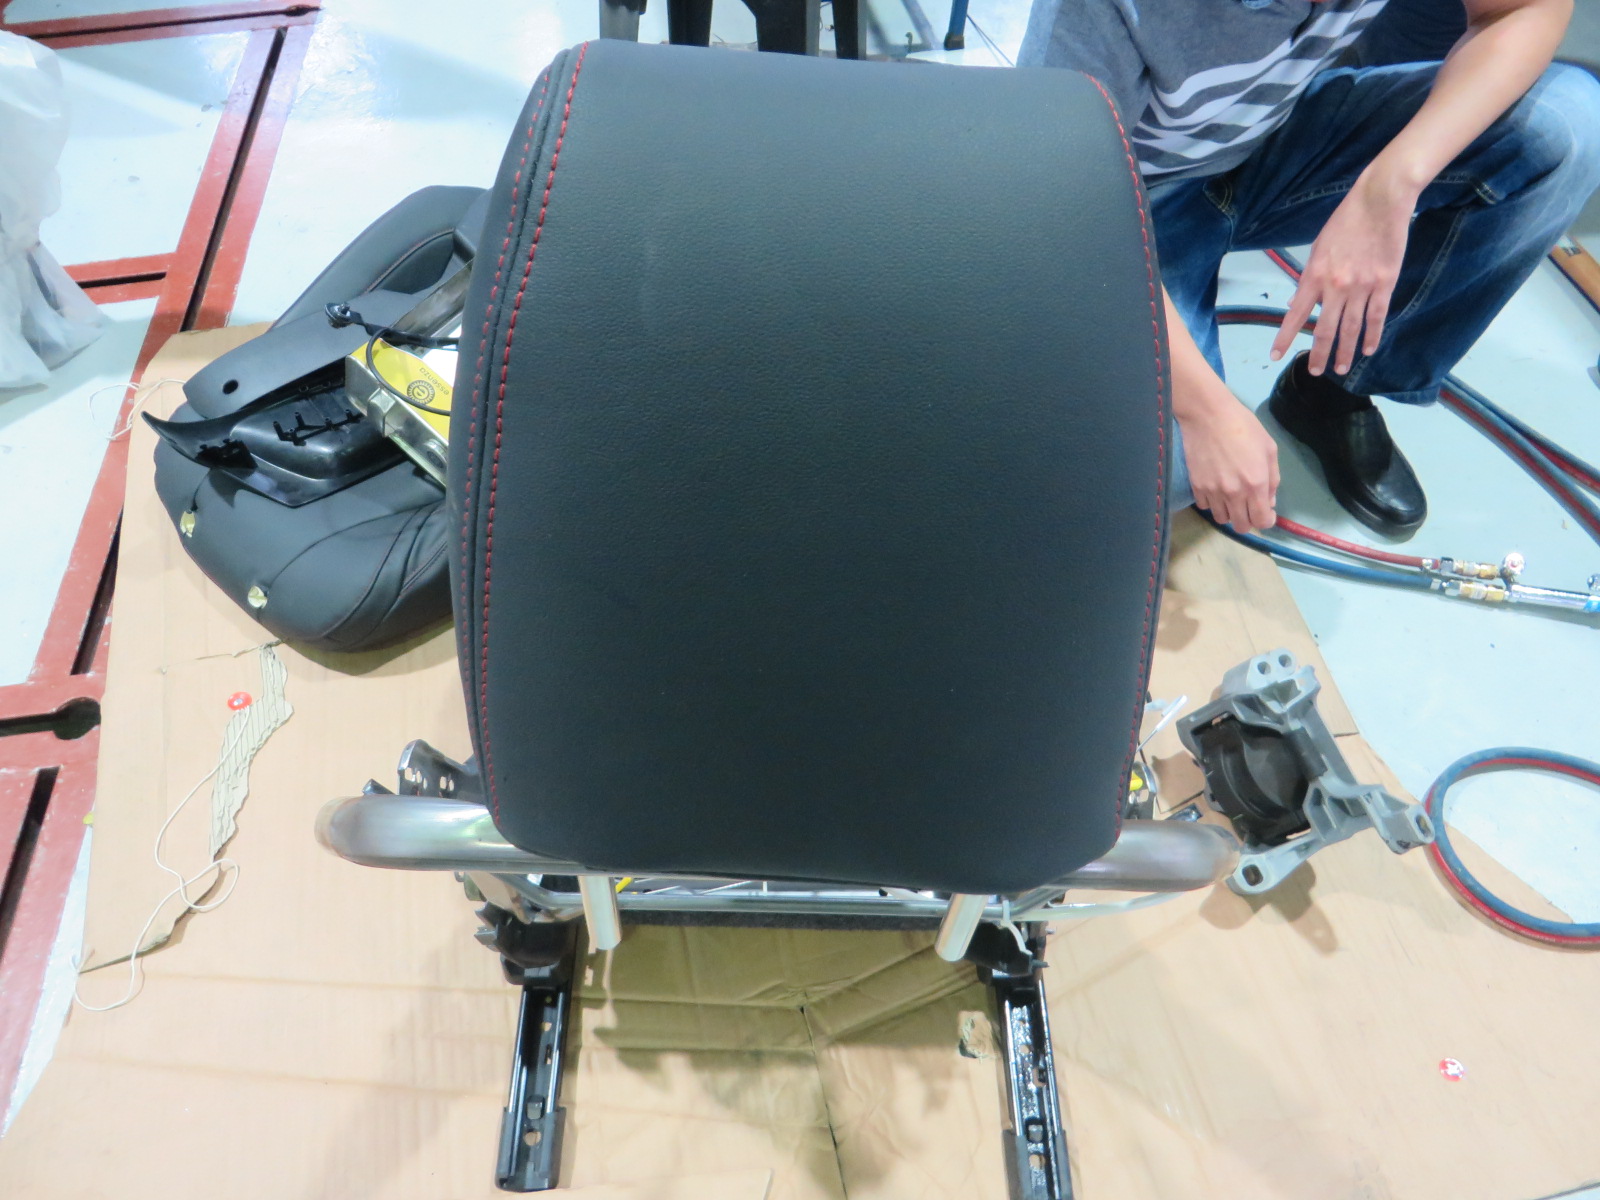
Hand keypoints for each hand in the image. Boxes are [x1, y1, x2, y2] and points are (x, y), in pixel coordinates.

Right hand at [1180, 400, 1280, 532]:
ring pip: (1222, 519)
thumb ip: (1273, 479)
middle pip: (1241, 526)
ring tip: (1231, 498)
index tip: (1266, 512)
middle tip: (1248, 506)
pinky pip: (1206, 506)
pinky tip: (1216, 489)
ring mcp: (1213, 491)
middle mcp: (1234, 493)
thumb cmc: (1244, 427)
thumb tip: (1269, 501)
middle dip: (1248, 520)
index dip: (1266, 520)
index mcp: (1256, 484)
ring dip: (1229, 512)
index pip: (1262, 521)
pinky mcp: (1196, 487)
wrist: (1208, 415)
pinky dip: (1212, 503)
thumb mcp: (1268, 449)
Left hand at [1270, 171, 1417, 375]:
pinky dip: (1373, 336)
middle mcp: (1336, 285)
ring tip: (1341, 369)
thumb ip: (1307, 278)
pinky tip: (1369, 350)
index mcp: (1314, 275)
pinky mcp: (1385, 283)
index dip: (1285, 337)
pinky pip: (1377, 316)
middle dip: (1319, 354)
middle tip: (1316, 372)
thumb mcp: (1318, 247)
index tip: (1276, 355)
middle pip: (1324, 329)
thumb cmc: (1346, 221)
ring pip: (1352, 328)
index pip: (1295, 314)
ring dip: (1346, 352)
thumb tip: (1294, 303)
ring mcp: (1362, 286)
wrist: (1380, 201)